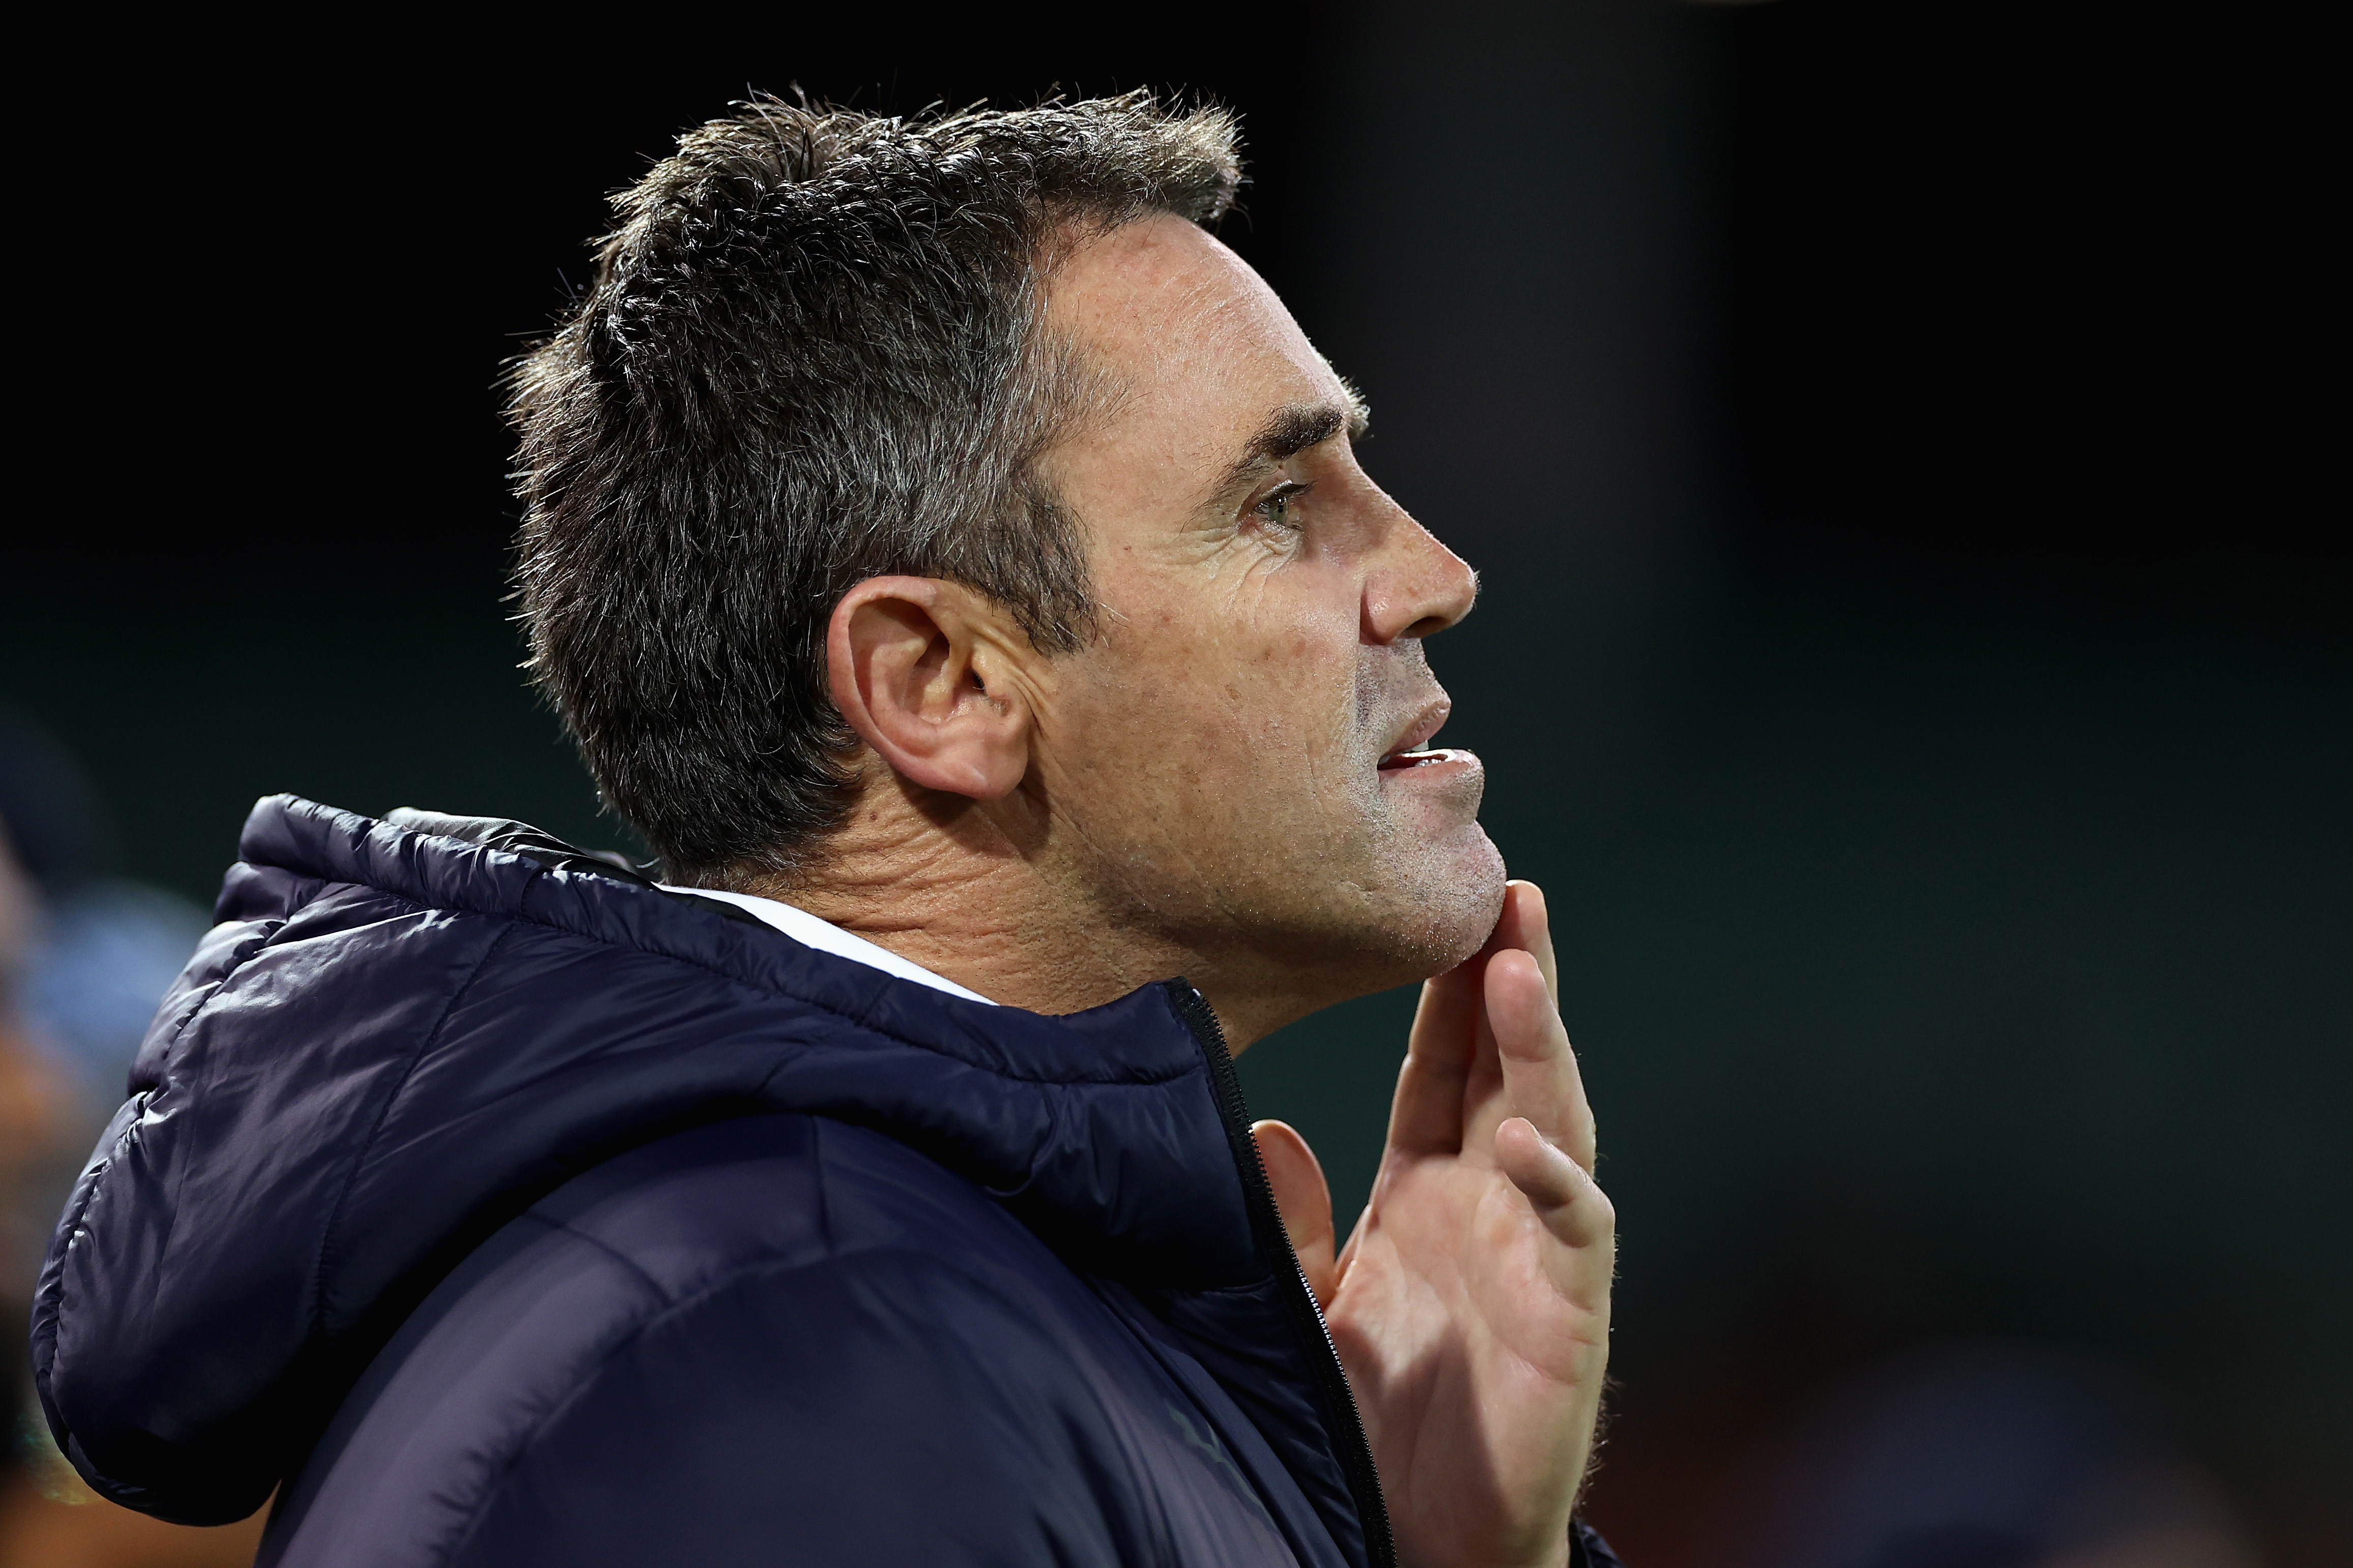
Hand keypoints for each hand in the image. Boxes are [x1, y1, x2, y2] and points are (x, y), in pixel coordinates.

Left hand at [1254, 881, 1612, 1567]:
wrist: (1419, 1534)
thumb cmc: (1370, 1418)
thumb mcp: (1308, 1303)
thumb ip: (1293, 1221)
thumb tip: (1269, 1131)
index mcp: (1426, 1187)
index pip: (1440, 1066)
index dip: (1445, 991)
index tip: (1442, 909)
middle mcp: (1489, 1200)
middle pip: (1507, 1065)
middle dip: (1510, 978)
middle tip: (1507, 889)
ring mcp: (1535, 1248)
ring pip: (1550, 1120)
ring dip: (1539, 1045)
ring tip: (1519, 967)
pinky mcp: (1568, 1312)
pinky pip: (1572, 1230)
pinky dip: (1555, 1181)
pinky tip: (1524, 1138)